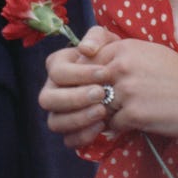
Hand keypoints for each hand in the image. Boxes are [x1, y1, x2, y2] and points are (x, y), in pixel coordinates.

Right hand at [39, 26, 121, 148]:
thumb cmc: (114, 58)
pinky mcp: (70, 131)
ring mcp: (59, 113)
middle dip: (74, 98)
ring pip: (55, 122)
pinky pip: (68, 140)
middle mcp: (53, 91)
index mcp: (57, 67)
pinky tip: (102, 126)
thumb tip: (85, 49)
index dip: (78, 73)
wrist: (129, 81)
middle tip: (101, 93)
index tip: (104, 72)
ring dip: (78, 118)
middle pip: (48, 99)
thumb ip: (97, 37)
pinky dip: (83, 135)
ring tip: (103, 111)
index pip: (57, 71)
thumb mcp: (108, 42)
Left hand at [85, 36, 177, 136]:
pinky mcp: (133, 114)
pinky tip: (135, 123)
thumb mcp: (149, 53)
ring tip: (124, 113)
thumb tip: (95, 63)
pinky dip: (120, 127)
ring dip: (108, 112)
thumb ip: (122, 56)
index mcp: (125, 48)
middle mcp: (122, 66)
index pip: (88, 62)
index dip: (89, 76)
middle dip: (94, 96)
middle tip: (104, 103)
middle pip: (89, 85)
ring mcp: (126, 91)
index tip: (98, 85)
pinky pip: (112, 124)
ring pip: (99, 106)